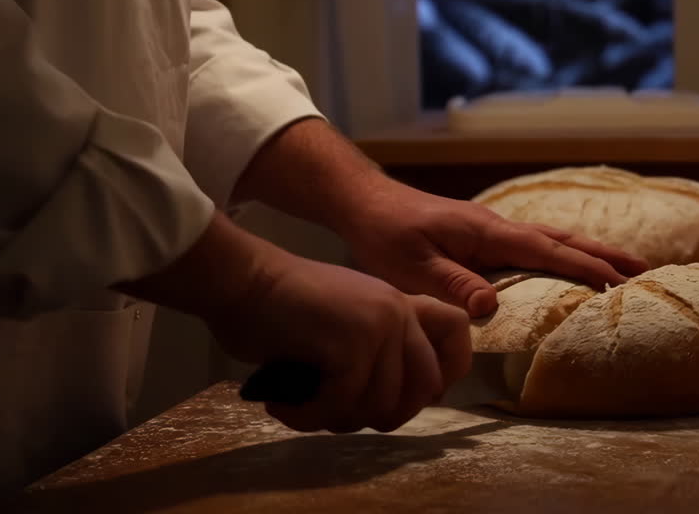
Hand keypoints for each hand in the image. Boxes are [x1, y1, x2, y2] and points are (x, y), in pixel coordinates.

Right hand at [207, 249, 470, 433]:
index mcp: (402, 306)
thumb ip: (375, 353)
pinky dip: (309, 416)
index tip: (395, 397)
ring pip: (381, 406)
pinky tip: (283, 405)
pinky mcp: (353, 343)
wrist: (241, 279)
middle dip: (380, 416)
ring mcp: (380, 326)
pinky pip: (343, 404)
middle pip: (424, 390)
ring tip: (300, 407)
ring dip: (335, 419)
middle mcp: (399, 313)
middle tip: (334, 413)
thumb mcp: (343, 322)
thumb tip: (392, 408)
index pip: (458, 337)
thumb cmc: (279, 307)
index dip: (437, 379)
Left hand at [334, 178, 648, 317]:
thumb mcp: (413, 267)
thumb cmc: (387, 235)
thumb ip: (453, 285)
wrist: (367, 204)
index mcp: (487, 233)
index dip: (583, 267)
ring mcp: (494, 230)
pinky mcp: (486, 237)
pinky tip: (572, 263)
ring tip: (624, 267)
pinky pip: (536, 246)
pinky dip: (564, 254)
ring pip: (553, 240)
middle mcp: (499, 228)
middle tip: (645, 269)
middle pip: (562, 240)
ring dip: (589, 253)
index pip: (546, 251)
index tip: (617, 281)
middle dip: (604, 255)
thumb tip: (491, 306)